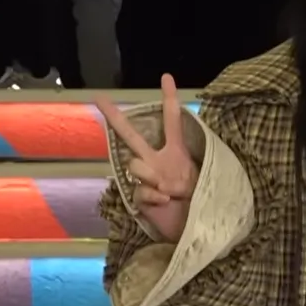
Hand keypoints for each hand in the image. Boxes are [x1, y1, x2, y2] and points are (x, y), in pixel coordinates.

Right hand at [95, 74, 197, 241]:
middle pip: (132, 136)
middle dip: (116, 117)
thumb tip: (154, 178)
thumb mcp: (202, 177)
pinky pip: (140, 189)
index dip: (170, 98)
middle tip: (100, 98)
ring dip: (153, 175)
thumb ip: (178, 170)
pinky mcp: (140, 197)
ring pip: (136, 164)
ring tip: (171, 190)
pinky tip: (165, 202)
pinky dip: (154, 196)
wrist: (197, 228)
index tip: (166, 76)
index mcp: (177, 151)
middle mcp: (157, 161)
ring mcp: (147, 179)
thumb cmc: (205, 200)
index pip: (173, 121)